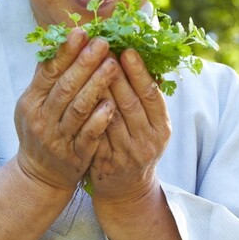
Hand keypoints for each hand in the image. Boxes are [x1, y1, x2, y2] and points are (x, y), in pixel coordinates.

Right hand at [14, 28, 118, 191]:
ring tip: (113, 65)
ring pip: (78, 108)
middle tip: (103, 43)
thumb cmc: (42, 129)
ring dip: (96, 85)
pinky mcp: (75, 156)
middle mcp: (42, 119)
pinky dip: (99, 119)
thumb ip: (45, 76)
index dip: (65, 52)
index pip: (49, 72)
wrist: (40, 176)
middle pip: (65, 87)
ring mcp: (58, 139)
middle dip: (84, 63)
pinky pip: (88, 135)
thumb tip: (58, 41)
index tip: (81, 32)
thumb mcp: (34, 103)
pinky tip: (112, 104)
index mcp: (31, 101)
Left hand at [88, 48, 170, 202]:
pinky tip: (76, 95)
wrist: (126, 189)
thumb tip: (134, 56)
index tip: (128, 50)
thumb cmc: (136, 145)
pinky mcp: (106, 163)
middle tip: (103, 50)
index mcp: (162, 126)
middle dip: (116, 75)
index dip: (140, 72)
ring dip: (99, 90)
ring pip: (110, 117)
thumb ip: (143, 97)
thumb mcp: (149, 124)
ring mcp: (127, 153)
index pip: (152, 94)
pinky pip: (94, 133)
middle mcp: (148, 140)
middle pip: (131, 103)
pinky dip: (86, 114)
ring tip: (87, 66)